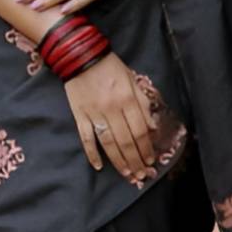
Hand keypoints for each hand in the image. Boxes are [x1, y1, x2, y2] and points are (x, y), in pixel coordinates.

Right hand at [63, 51, 156, 180]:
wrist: (80, 55)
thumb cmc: (110, 66)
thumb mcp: (132, 79)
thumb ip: (143, 102)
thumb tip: (152, 126)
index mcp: (127, 99)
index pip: (140, 130)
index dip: (146, 148)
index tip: (151, 160)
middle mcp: (112, 109)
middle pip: (126, 141)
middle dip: (136, 161)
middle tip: (142, 175)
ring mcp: (94, 113)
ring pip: (109, 143)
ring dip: (119, 162)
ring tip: (128, 175)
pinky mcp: (79, 115)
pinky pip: (86, 138)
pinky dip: (92, 153)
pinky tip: (98, 166)